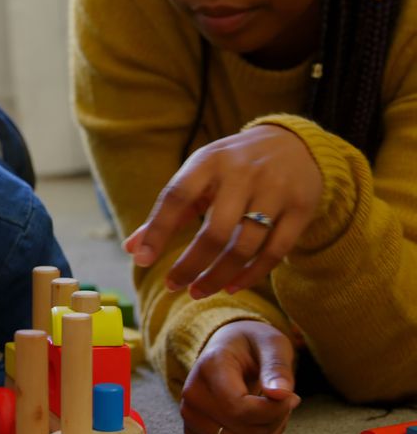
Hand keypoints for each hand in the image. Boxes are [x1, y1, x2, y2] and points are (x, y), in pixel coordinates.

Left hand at [124, 125, 322, 298]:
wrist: (293, 143)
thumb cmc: (231, 167)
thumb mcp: (198, 176)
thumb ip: (167, 212)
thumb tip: (132, 249)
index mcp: (209, 161)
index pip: (177, 197)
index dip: (158, 230)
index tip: (142, 261)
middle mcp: (243, 173)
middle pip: (215, 230)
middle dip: (191, 264)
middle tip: (174, 286)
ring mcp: (275, 190)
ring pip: (246, 245)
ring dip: (219, 275)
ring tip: (199, 290)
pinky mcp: (301, 207)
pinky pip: (276, 251)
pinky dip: (252, 274)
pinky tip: (232, 286)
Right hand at [181, 321, 300, 433]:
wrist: (226, 347)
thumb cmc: (252, 345)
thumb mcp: (272, 345)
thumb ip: (277, 368)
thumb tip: (281, 394)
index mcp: (209, 367)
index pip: (240, 408)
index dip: (274, 411)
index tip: (292, 397)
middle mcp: (192, 393)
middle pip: (244, 432)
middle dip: (275, 422)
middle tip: (284, 401)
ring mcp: (189, 414)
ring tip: (271, 411)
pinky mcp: (193, 430)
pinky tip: (257, 420)